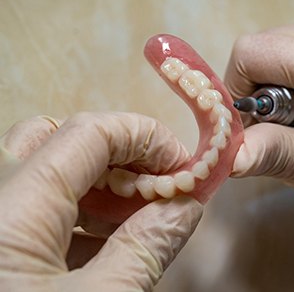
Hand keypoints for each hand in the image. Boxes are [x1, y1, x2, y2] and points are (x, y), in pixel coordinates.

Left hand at [0, 113, 202, 290]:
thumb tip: (186, 207)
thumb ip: (144, 249)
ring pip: (48, 174)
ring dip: (103, 186)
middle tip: (156, 185)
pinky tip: (108, 243)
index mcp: (11, 211)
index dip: (146, 138)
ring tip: (140, 217)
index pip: (89, 133)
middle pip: (58, 140)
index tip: (182, 166)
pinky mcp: (1, 244)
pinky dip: (81, 214)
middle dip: (120, 156)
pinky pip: (38, 209)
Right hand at [224, 10, 293, 224]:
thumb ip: (272, 153)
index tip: (254, 127)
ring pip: (274, 47)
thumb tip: (227, 154)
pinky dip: (287, 79)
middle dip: (259, 93)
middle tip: (287, 128)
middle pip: (262, 48)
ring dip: (273, 87)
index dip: (238, 91)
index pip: (252, 52)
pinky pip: (291, 48)